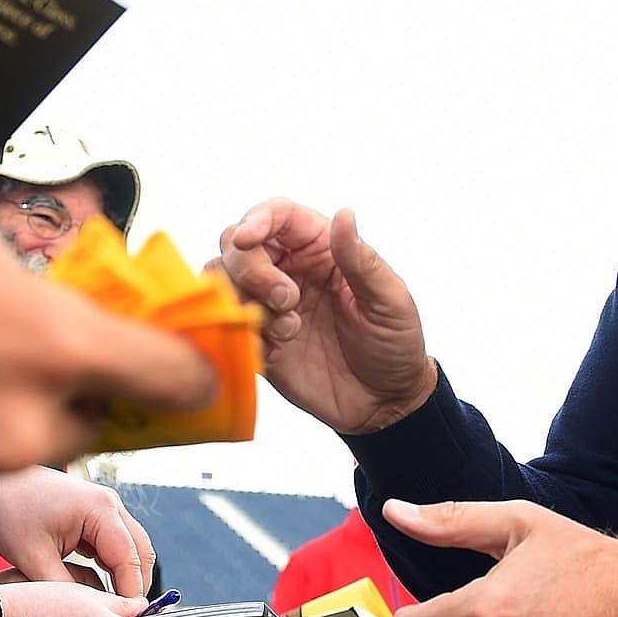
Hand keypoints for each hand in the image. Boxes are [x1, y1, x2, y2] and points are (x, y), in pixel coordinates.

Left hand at [0, 465, 154, 595]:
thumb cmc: (10, 509)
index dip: (131, 591)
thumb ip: (63, 587)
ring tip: (112, 607)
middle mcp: (109, 505)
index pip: (129, 557)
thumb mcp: (33, 557)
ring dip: (126, 577)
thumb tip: (87, 612)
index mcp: (100, 508)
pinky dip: (114, 568)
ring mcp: (105, 509)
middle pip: (140, 552)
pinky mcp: (96, 517)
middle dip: (135, 585)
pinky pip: (116, 546)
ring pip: (131, 550)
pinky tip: (101, 589)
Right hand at [216, 200, 436, 433]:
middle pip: (236, 245)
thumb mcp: (390, 301)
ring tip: (291, 329)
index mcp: (321, 249)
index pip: (276, 215)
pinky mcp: (258, 340)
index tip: (248, 240)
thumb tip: (344, 214)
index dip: (255, 220)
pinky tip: (279, 350)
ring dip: (246, 301)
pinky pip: (227, 326)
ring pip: (222, 281)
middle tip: (288, 299)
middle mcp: (288, 270)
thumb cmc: (394, 343)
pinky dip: (244, 333)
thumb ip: (362, 261)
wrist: (384, 402)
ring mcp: (269, 306)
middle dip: (251, 268)